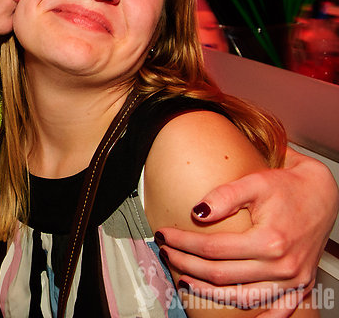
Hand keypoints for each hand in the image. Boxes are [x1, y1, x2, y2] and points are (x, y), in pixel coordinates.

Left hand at [156, 147, 337, 315]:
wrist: (323, 194)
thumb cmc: (290, 186)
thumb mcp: (255, 182)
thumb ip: (225, 196)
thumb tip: (196, 212)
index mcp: (270, 241)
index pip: (213, 249)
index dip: (183, 242)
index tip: (164, 234)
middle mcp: (282, 266)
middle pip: (221, 274)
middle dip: (186, 265)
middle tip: (166, 253)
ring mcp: (292, 280)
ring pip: (241, 298)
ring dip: (208, 292)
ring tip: (184, 280)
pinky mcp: (300, 285)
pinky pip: (277, 310)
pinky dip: (257, 316)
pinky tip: (235, 315)